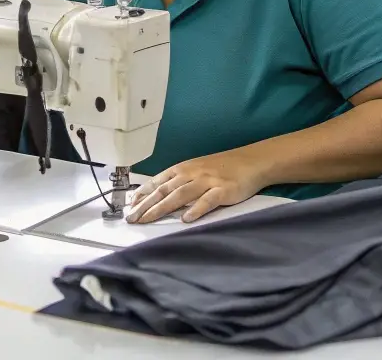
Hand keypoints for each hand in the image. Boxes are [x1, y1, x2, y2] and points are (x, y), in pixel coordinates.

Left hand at [126, 149, 266, 223]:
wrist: (252, 161)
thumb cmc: (223, 167)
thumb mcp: (198, 169)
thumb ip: (179, 181)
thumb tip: (157, 195)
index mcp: (184, 168)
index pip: (158, 181)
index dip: (142, 193)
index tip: (129, 206)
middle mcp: (193, 173)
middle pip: (165, 190)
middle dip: (146, 205)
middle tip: (132, 218)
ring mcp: (208, 181)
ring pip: (180, 195)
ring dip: (162, 208)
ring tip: (148, 219)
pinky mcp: (224, 190)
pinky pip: (207, 200)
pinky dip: (196, 209)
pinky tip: (186, 218)